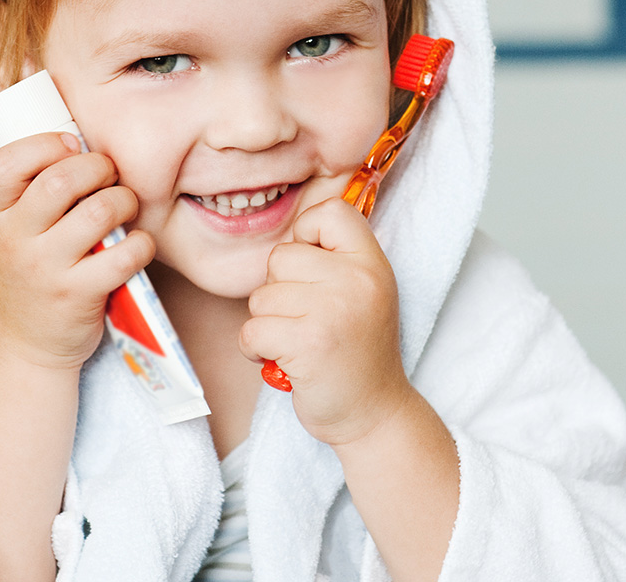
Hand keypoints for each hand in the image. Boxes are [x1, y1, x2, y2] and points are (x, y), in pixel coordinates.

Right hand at [0, 132, 154, 369]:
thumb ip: (31, 192)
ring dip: (125, 200)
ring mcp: (45, 270)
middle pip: (61, 181)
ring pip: (99, 211)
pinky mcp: (78, 296)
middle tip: (110, 177)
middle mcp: (14, 240)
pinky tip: (136, 245)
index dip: (44, 144)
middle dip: (99, 167)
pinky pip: (124, 255)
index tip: (72, 147)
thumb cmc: (26, 276)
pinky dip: (141, 243)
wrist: (22, 347)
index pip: (3, 164)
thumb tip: (82, 142)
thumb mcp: (10, 231)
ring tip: (125, 207)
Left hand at [241, 197, 409, 445]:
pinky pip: (252, 331)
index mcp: (372, 263)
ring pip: (261, 297)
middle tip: (306, 319)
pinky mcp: (308, 343)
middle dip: (279, 290)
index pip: (330, 212)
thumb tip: (292, 232)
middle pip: (280, 257)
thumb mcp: (364, 291)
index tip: (312, 268)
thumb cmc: (356, 350)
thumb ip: (335, 258)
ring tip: (298, 342)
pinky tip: (283, 359)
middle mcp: (357, 280)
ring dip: (268, 324)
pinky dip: (256, 350)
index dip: (306, 233)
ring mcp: (333, 311)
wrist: (373, 413)